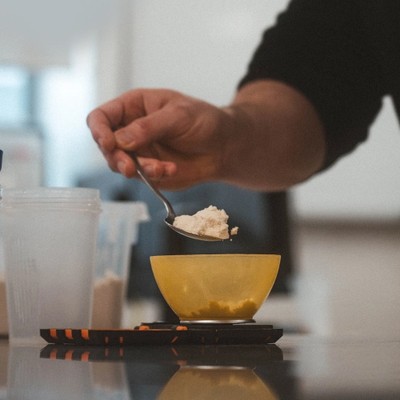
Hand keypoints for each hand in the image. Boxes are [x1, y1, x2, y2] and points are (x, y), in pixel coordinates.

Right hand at [88, 81, 325, 190]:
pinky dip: (153, 176)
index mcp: (133, 107)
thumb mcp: (179, 115)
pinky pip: (140, 178)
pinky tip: (171, 169)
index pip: (101, 117)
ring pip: (120, 165)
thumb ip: (149, 126)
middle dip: (116, 157)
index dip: (99, 130)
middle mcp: (130, 130)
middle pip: (105, 145)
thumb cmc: (204, 121)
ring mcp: (139, 152)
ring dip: (137, 170)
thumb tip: (119, 140)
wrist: (224, 147)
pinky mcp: (149, 171)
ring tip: (161, 168)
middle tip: (129, 167)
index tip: (108, 143)